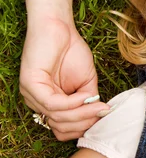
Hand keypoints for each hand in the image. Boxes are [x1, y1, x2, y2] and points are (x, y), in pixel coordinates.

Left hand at [20, 17, 108, 140]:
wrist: (60, 27)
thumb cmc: (72, 51)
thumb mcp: (86, 83)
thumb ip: (88, 102)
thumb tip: (97, 118)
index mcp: (49, 104)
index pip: (62, 130)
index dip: (83, 128)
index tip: (102, 118)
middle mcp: (36, 103)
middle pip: (61, 126)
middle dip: (85, 122)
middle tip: (103, 113)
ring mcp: (31, 95)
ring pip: (57, 117)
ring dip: (82, 114)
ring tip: (100, 107)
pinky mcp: (29, 84)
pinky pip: (53, 103)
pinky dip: (72, 103)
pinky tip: (85, 97)